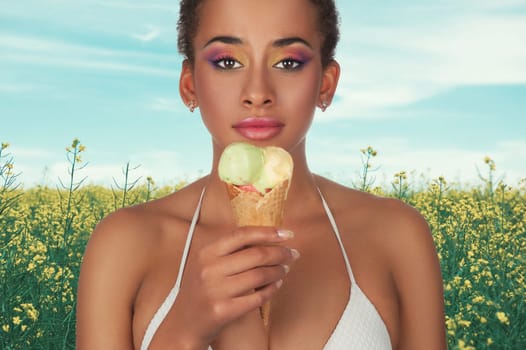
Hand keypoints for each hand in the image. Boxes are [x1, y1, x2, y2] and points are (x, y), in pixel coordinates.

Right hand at [155, 226, 297, 348]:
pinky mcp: (223, 311)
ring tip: (285, 269)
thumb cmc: (200, 289)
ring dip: (279, 271)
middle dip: (280, 253)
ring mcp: (215, 291)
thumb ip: (228, 250)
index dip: (268, 232)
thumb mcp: (206, 263)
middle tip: (292, 254)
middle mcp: (209, 269)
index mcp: (206, 252)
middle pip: (256, 255)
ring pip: (259, 275)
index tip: (287, 233)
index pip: (242, 235)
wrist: (183, 323)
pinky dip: (272, 289)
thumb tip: (266, 237)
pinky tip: (277, 285)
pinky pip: (257, 297)